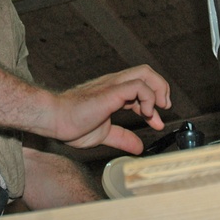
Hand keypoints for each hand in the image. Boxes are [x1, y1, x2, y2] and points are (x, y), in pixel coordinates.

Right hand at [52, 65, 170, 154]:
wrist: (55, 119)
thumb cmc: (71, 124)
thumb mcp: (104, 134)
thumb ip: (122, 138)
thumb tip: (138, 147)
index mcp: (112, 93)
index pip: (141, 88)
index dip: (153, 105)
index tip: (156, 122)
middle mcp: (114, 84)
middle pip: (146, 72)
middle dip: (161, 89)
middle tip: (164, 108)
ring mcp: (113, 85)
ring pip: (145, 73)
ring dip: (158, 90)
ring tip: (158, 109)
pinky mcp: (111, 91)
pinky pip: (138, 85)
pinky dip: (148, 98)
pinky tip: (145, 113)